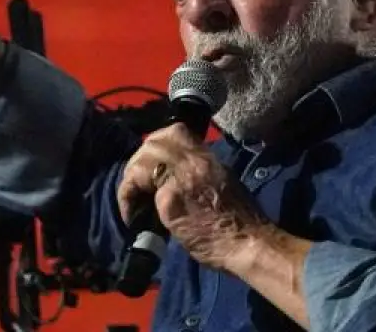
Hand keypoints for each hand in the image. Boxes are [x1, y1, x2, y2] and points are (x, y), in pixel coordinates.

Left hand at [117, 123, 269, 270]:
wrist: (248, 243)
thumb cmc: (241, 222)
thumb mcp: (222, 184)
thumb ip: (199, 176)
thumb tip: (177, 180)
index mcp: (207, 158)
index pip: (176, 131)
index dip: (157, 143)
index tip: (152, 163)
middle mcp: (193, 162)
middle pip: (153, 143)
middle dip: (138, 161)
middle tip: (137, 185)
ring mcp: (179, 179)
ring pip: (141, 161)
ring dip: (130, 180)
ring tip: (132, 202)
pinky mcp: (169, 200)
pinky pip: (138, 190)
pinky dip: (128, 202)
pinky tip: (132, 218)